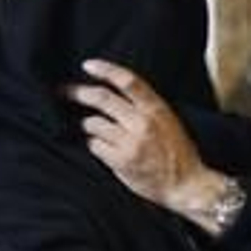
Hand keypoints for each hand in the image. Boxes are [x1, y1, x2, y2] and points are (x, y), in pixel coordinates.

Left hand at [63, 59, 230, 234]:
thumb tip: (114, 92)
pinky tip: (102, 147)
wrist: (187, 185)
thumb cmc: (177, 152)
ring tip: (92, 129)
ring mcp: (130, 142)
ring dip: (88, 125)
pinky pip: (94, 145)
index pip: (128, 81)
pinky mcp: (120, 161)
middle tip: (64, 91)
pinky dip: (93, 144)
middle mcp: (143, 123)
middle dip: (78, 93)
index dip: (106, 70)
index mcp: (157, 109)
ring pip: (93, 123)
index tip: (88, 65)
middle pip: (102, 99)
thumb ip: (144, 107)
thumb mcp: (168, 121)